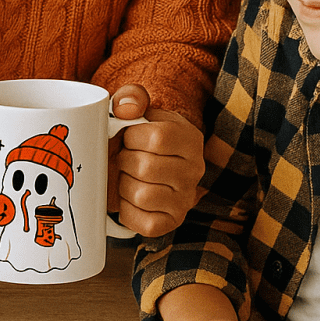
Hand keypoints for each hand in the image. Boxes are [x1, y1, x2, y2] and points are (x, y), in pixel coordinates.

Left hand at [107, 84, 204, 236]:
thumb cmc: (134, 135)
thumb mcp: (134, 108)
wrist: (135, 163)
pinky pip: (141, 222)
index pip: (158, 138)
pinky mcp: (171, 223)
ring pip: (141, 195)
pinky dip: (126, 209)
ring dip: (124, 185)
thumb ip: (130, 98)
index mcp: (190, 138)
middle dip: (124, 161)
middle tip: (125, 158)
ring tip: (128, 176)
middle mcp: (195, 171)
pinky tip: (130, 197)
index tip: (129, 137)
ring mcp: (185, 200)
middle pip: (146, 168)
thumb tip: (126, 109)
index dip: (132, 137)